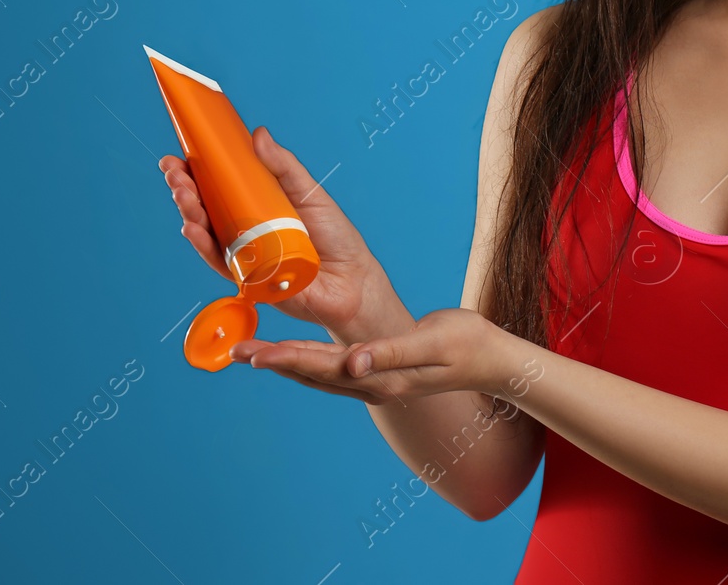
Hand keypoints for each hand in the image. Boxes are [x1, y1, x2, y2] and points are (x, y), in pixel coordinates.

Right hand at [159, 125, 404, 342]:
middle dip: (185, 187)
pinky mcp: (246, 279)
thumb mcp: (308, 192)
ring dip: (189, 212)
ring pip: (206, 233)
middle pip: (206, 207)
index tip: (179, 154)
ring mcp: (243, 254)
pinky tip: (192, 228)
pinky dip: (204, 245)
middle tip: (174, 171)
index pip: (219, 186)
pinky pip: (219, 262)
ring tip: (181, 192)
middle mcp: (244, 230)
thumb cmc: (334, 237)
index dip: (196, 171)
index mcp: (256, 206)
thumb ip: (283, 166)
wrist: (353, 281)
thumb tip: (258, 134)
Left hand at [226, 307, 511, 404]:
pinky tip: (291, 352)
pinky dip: (305, 361)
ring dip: (283, 363)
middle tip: (235, 351)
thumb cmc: (466, 345)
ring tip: (251, 352)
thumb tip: (354, 365)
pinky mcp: (377, 373)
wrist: (491, 360)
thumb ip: (392, 354)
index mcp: (380, 376)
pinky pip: (331, 370)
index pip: (322, 367)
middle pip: (311, 373)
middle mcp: (370, 384)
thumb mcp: (433, 344)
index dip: (286, 359)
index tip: (254, 353)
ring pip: (317, 374)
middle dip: (273, 361)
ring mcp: (373, 382)